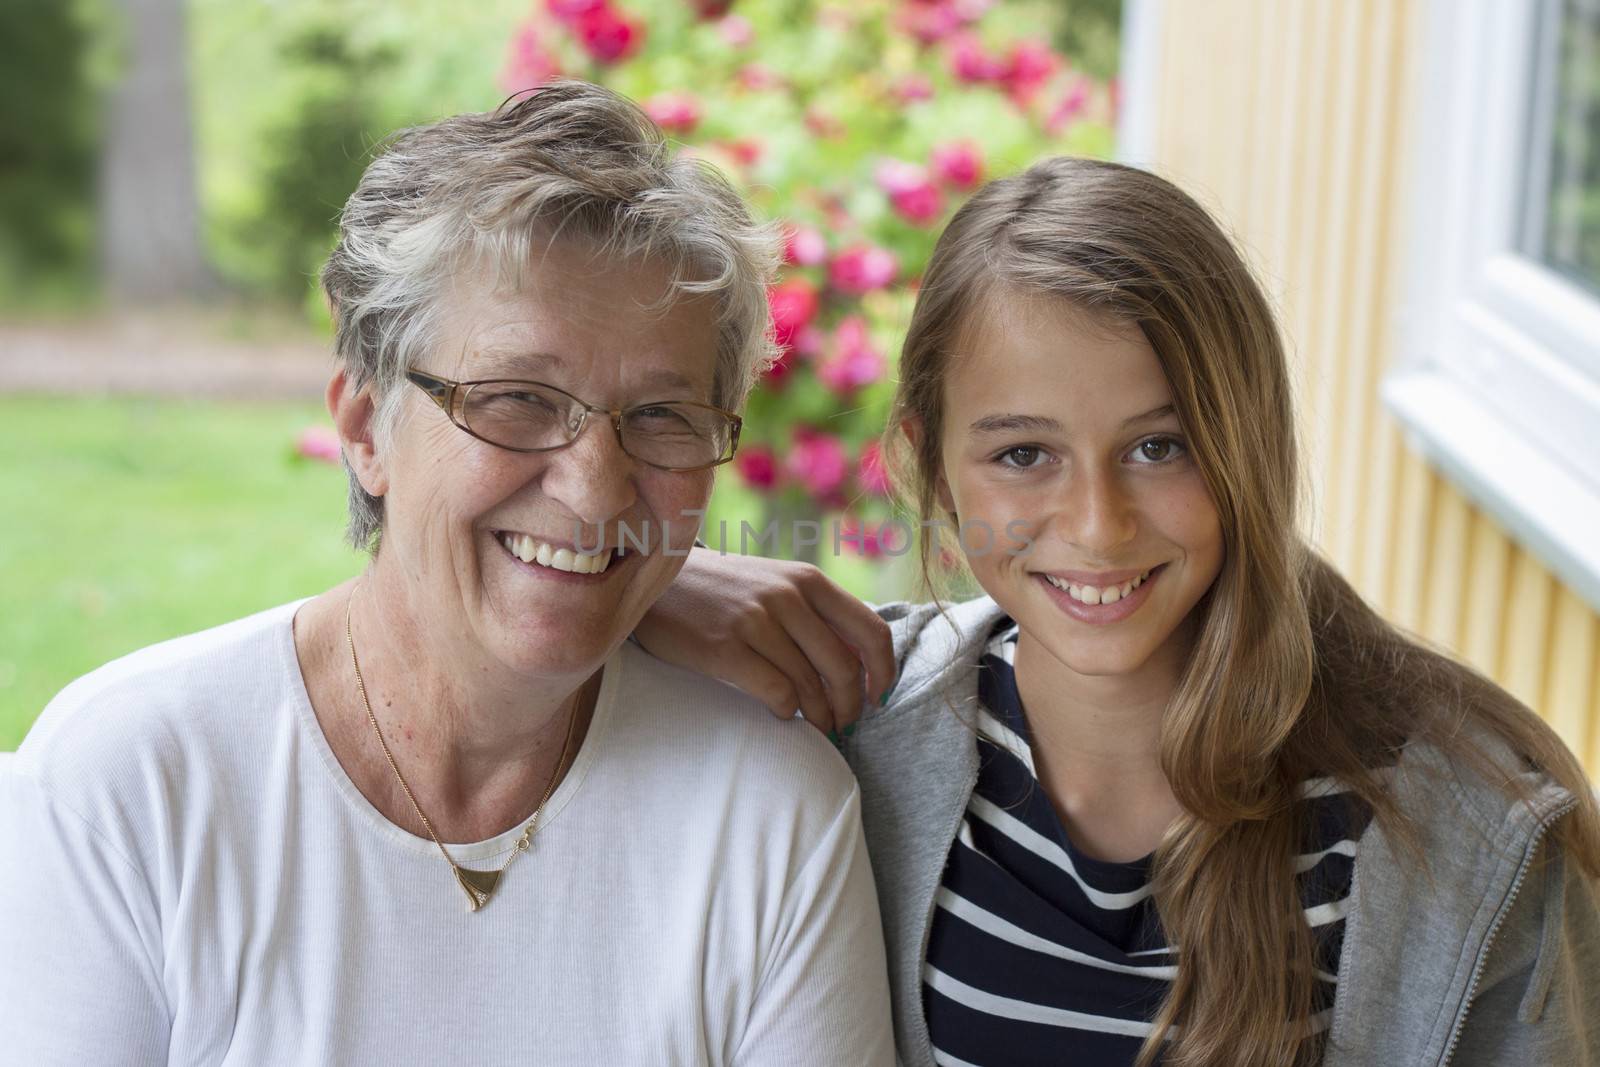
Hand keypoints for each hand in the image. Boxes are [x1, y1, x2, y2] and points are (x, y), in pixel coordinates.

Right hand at [634, 548, 895, 735]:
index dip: (884, 672)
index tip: (877, 699)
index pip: (872, 630)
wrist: (656, 580)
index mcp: (809, 581)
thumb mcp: (777, 583)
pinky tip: (781, 714)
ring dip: (819, 717)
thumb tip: (861, 661)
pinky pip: (776, 694)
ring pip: (811, 687)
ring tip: (816, 726)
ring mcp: (755, 621)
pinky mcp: (724, 648)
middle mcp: (787, 597)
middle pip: (844, 668)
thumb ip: (816, 613)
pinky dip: (787, 713)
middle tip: (842, 724)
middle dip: (849, 707)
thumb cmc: (724, 591)